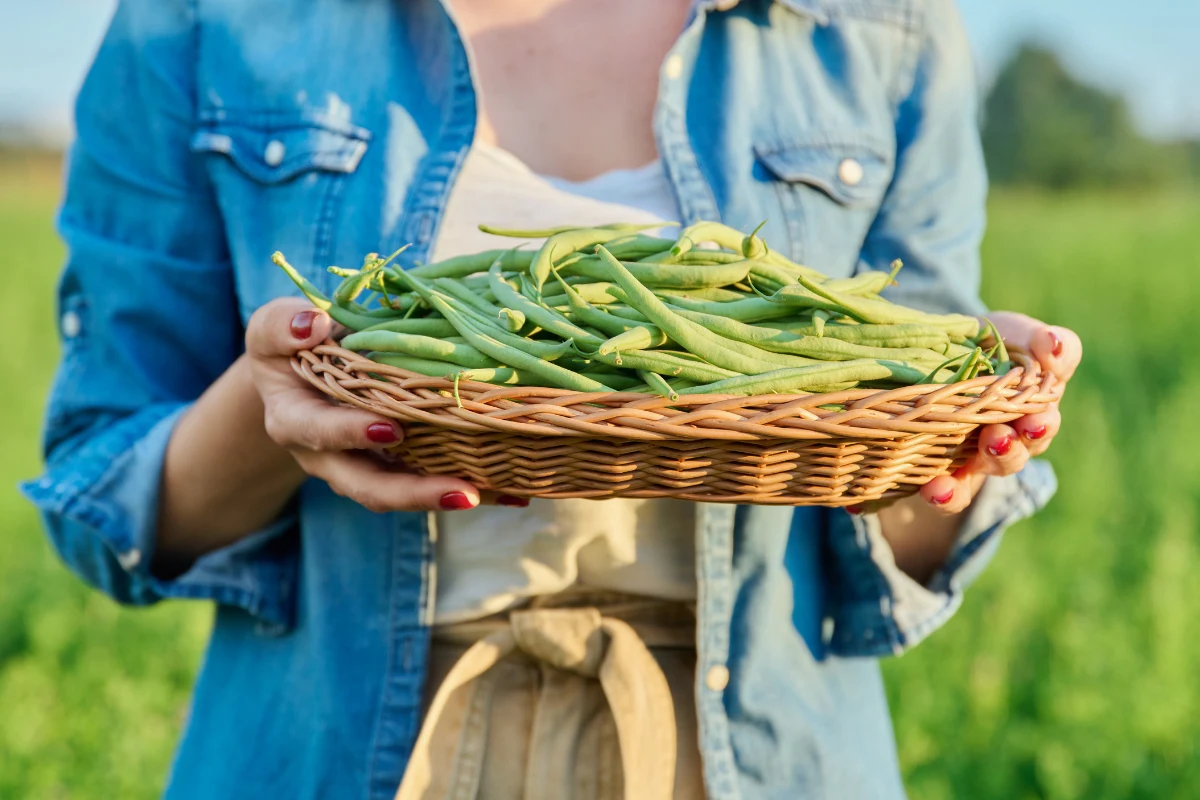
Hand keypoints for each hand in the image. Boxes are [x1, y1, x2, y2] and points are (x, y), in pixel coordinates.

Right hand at [245, 298, 525, 512]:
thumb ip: (282, 325)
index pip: (320, 432)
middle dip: (417, 493)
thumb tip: (313, 324)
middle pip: (370, 486)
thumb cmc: (290, 344)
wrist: (301, 377)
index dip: (351, 433)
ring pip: (408, 494)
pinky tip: (517, 493)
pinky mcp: (400, 468)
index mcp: (295, 422)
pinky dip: (476, 488)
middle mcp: (330, 459)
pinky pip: (434, 482)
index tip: (391, 428)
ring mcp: (368, 468)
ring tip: (506, 494)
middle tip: (464, 492)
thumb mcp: (274, 328)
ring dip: (455, 495)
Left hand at [914, 311, 1081, 512]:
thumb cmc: (986, 346)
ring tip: (970, 460)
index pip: (1044, 420)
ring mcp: (980, 456)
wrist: (936, 360)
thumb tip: (1051, 343)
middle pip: (1020, 451)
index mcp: (1032, 408)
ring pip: (991, 470)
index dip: (1041, 425)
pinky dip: (945, 494)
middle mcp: (1012, 438)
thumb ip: (1035, 338)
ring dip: (983, 465)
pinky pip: (952, 491)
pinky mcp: (948, 471)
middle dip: (1012, 446)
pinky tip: (935, 490)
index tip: (1035, 421)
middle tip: (999, 437)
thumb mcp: (1011, 333)